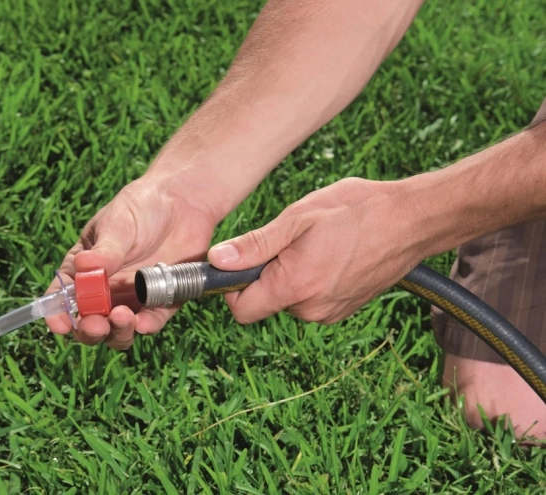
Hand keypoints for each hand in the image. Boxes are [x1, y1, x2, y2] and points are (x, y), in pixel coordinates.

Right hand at [46, 176, 215, 348]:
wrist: (183, 201)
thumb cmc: (142, 207)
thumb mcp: (118, 224)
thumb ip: (105, 251)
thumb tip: (82, 266)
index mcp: (86, 269)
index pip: (65, 297)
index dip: (58, 314)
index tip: (60, 325)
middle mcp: (107, 289)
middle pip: (91, 322)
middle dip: (90, 330)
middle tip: (96, 324)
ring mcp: (134, 297)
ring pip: (120, 330)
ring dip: (118, 332)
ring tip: (123, 318)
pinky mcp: (163, 300)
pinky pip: (153, 321)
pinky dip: (148, 326)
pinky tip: (145, 323)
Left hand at [208, 178, 420, 323]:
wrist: (412, 220)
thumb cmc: (357, 211)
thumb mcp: (297, 218)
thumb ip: (254, 245)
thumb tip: (217, 260)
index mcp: (294, 286)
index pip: (241, 310)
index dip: (233, 287)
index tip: (242, 262)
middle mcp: (311, 309)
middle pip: (265, 303)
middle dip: (266, 275)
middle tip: (290, 242)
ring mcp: (331, 312)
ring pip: (289, 300)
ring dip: (290, 276)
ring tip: (315, 244)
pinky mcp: (344, 309)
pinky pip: (311, 300)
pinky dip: (311, 281)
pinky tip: (330, 254)